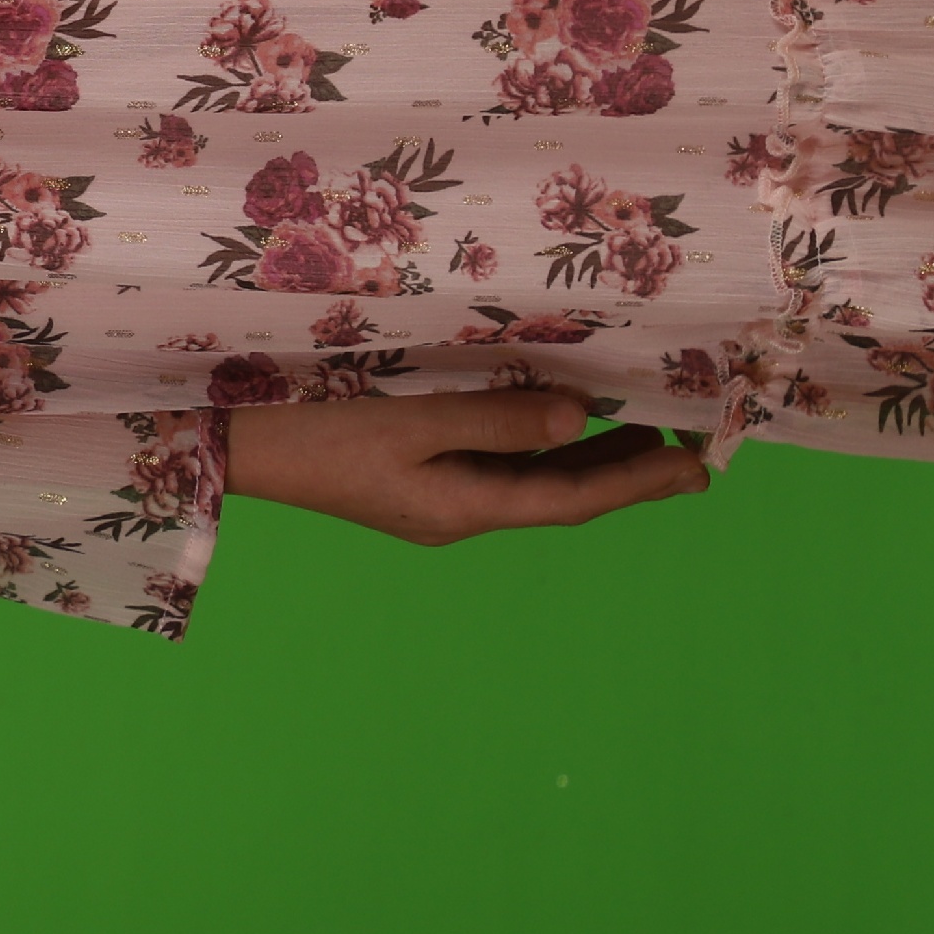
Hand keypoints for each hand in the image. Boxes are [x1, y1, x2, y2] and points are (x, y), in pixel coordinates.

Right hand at [223, 388, 711, 545]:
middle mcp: (457, 515)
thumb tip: (581, 419)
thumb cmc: (315, 425)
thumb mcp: (410, 419)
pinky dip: (542, 450)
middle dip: (628, 476)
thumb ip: (497, 418)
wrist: (232, 442)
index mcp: (462, 509)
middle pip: (560, 499)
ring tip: (646, 435)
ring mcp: (433, 501)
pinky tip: (558, 426)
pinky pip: (500, 470)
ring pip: (532, 485)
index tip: (701, 467)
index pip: (573, 499)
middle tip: (694, 450)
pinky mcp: (412, 481)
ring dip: (589, 462)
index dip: (641, 483)